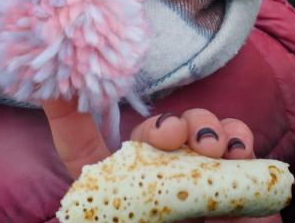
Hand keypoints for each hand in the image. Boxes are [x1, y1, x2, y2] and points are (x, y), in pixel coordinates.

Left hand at [43, 102, 278, 221]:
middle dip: (164, 123)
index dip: (67, 113)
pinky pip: (237, 141)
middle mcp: (155, 175)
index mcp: (117, 188)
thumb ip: (109, 204)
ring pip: (197, 124)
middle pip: (151, 128)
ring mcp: (198, 172)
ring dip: (204, 125)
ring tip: (211, 148)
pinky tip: (237, 152)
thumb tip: (78, 198)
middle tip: (173, 136)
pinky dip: (239, 138)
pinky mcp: (236, 174)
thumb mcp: (122, 221)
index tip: (56, 86)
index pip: (81, 145)